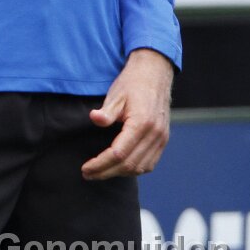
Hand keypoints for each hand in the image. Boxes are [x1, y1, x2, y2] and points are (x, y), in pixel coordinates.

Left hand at [82, 49, 172, 179]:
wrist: (154, 75)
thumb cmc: (132, 84)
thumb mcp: (116, 94)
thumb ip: (106, 111)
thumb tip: (94, 119)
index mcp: (141, 122)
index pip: (118, 154)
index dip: (100, 164)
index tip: (86, 168)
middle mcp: (154, 134)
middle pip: (128, 164)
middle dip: (106, 172)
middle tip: (88, 174)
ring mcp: (161, 138)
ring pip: (140, 167)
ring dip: (119, 173)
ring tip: (100, 173)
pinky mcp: (163, 140)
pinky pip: (149, 164)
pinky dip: (134, 170)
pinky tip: (119, 168)